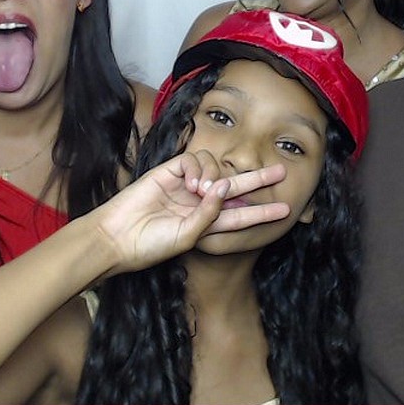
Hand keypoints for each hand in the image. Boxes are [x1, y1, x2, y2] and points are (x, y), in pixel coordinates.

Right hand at [91, 151, 290, 274]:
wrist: (117, 237)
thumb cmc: (151, 245)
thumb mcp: (189, 236)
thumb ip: (211, 214)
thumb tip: (227, 187)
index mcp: (206, 224)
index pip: (240, 215)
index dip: (262, 212)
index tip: (285, 210)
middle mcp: (198, 203)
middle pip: (235, 187)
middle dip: (257, 179)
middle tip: (281, 172)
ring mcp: (183, 186)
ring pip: (215, 169)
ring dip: (216, 176)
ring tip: (203, 191)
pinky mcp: (168, 171)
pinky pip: (192, 159)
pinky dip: (198, 168)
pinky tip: (190, 183)